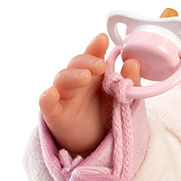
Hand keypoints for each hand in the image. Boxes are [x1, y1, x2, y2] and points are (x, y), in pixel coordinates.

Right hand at [38, 34, 139, 155]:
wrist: (96, 141)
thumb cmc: (106, 113)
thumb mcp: (124, 98)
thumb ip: (130, 81)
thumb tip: (133, 62)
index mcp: (94, 74)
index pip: (93, 56)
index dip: (96, 47)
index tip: (103, 39)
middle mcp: (77, 81)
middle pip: (76, 64)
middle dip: (87, 61)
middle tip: (101, 65)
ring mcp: (64, 96)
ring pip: (62, 79)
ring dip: (72, 75)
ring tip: (86, 76)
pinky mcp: (55, 114)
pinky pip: (46, 104)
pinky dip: (47, 98)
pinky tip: (51, 94)